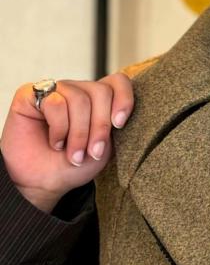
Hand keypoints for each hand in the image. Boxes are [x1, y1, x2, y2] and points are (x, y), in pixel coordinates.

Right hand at [0, 74, 133, 211]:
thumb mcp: (102, 150)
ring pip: (79, 98)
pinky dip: (59, 128)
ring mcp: (54, 91)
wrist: (41, 183)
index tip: (119, 124)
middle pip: (101, 91)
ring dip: (79, 133)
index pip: (118, 81)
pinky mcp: (30, 95)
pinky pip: (55, 102)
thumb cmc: (72, 166)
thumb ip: (112, 127)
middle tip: (92, 152)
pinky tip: (54, 142)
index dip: (124, 99)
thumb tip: (116, 113)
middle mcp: (76, 91)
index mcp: (97, 100)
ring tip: (74, 155)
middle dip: (99, 125)